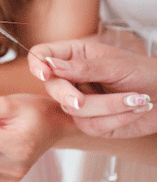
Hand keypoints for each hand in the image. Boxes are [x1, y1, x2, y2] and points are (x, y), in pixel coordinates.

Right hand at [28, 39, 156, 137]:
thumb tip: (50, 64)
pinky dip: (116, 118)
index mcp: (73, 55)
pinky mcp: (90, 123)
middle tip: (81, 100)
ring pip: (73, 110)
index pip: (41, 55)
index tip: (45, 74)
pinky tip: (134, 109)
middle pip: (51, 87)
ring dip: (107, 107)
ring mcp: (78, 101)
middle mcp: (71, 78)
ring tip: (136, 99)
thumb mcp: (115, 64)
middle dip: (67, 95)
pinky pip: (90, 126)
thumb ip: (82, 67)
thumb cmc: (145, 72)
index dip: (37, 64)